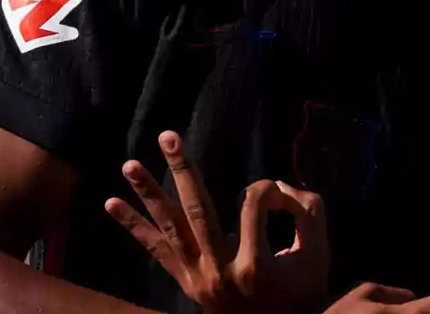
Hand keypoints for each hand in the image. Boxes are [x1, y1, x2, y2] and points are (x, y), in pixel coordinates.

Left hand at [105, 131, 328, 313]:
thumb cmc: (300, 296)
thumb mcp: (318, 256)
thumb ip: (310, 214)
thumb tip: (283, 186)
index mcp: (255, 264)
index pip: (253, 205)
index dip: (270, 190)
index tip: (281, 195)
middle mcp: (219, 269)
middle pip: (198, 210)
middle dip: (182, 170)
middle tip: (167, 135)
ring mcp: (197, 277)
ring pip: (170, 228)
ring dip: (147, 194)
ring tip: (129, 165)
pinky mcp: (184, 282)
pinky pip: (155, 251)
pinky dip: (133, 226)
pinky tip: (111, 203)